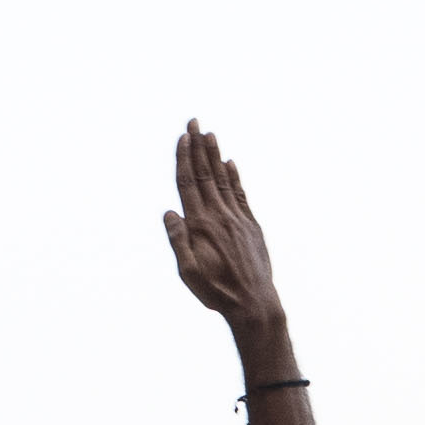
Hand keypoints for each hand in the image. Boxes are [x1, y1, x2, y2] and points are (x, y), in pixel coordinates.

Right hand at [164, 120, 286, 342]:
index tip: (183, 137)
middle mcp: (219, 216)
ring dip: (215, 155)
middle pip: (205, 174)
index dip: (185, 158)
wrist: (254, 302)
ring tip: (210, 135)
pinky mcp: (250, 226)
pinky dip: (233, 176)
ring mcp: (237, 219)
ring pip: (223, 179)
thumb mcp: (188, 272)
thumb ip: (178, 240)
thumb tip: (170, 212)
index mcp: (200, 225)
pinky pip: (240, 195)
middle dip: (198, 146)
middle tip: (194, 122)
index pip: (189, 183)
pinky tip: (230, 163)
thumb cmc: (216, 292)